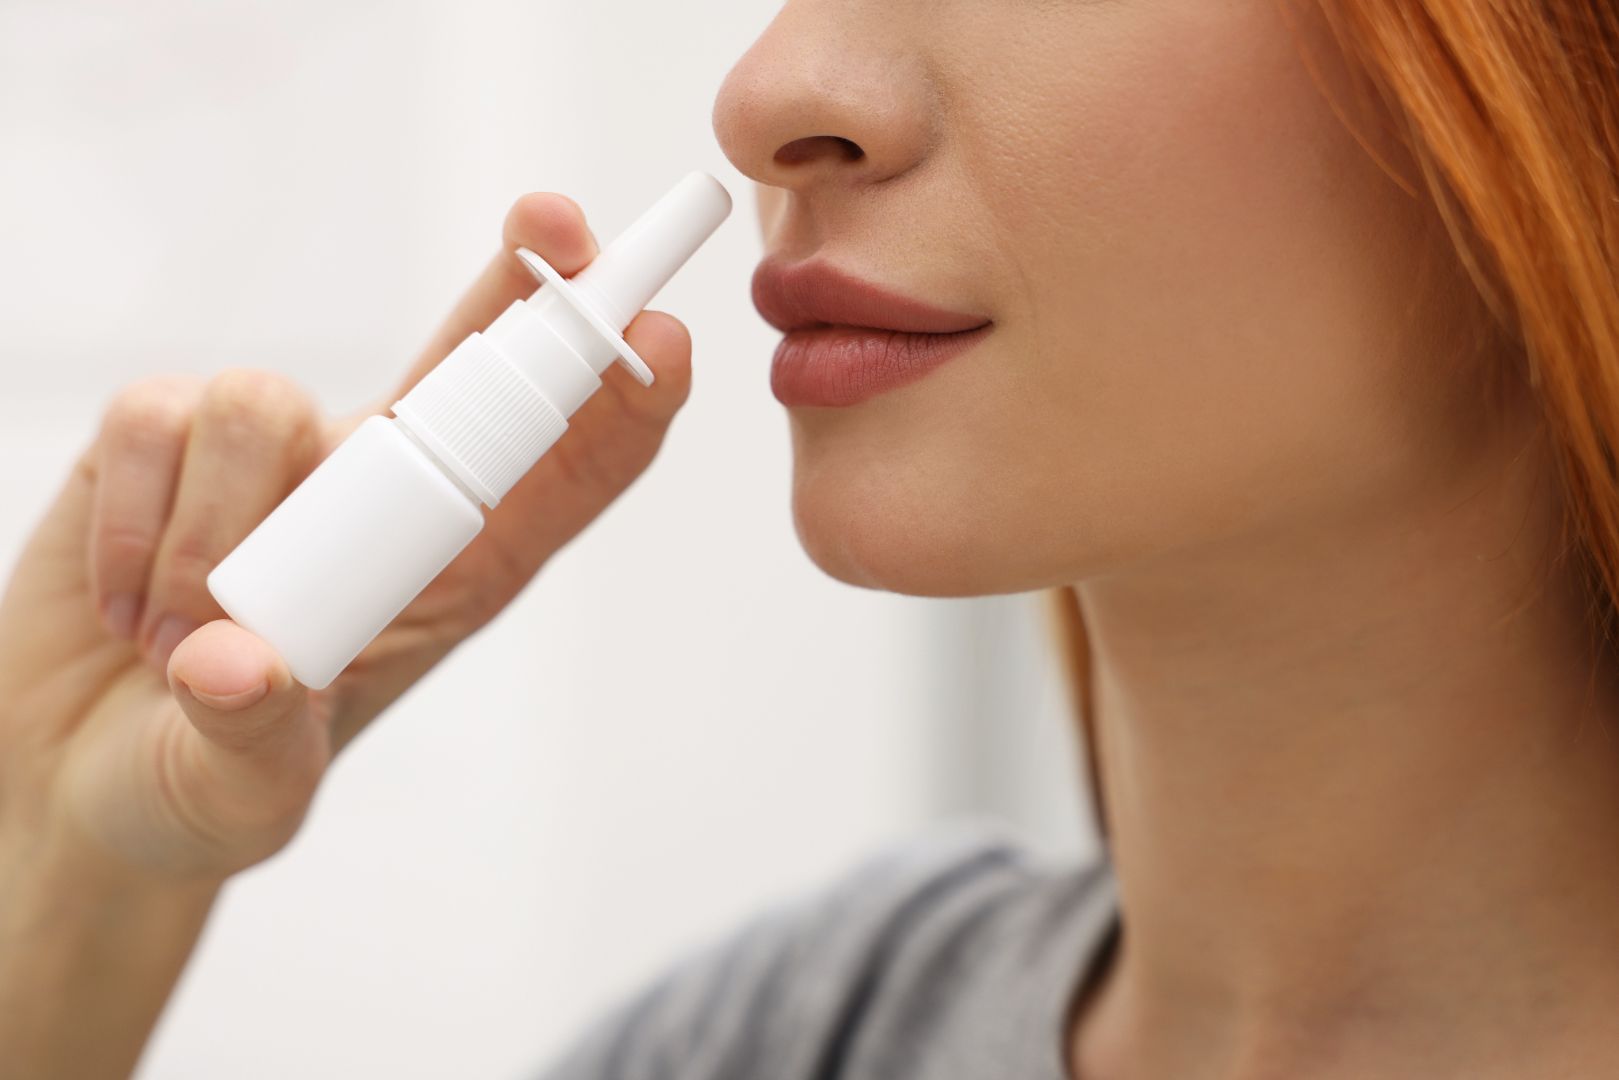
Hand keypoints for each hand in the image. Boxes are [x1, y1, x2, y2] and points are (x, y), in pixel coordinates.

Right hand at [0, 193, 692, 883]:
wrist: (70, 772)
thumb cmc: (196, 788)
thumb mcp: (240, 798)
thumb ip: (250, 743)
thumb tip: (239, 665)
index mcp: (451, 576)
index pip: (562, 476)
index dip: (620, 402)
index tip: (661, 337)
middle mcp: (378, 497)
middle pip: (472, 369)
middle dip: (519, 290)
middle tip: (551, 225)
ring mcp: (276, 457)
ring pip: (269, 404)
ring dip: (215, 536)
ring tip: (178, 640)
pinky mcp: (165, 437)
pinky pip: (161, 418)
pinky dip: (134, 520)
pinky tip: (125, 603)